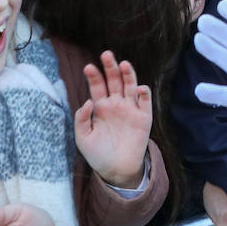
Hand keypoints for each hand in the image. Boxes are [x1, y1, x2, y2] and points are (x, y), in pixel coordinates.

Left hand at [74, 51, 152, 188]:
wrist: (117, 171)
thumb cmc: (98, 154)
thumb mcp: (83, 138)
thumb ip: (82, 119)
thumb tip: (88, 101)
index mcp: (100, 107)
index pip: (97, 86)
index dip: (93, 76)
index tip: (88, 67)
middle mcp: (116, 104)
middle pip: (114, 80)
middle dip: (110, 67)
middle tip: (106, 54)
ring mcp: (131, 109)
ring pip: (130, 85)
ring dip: (128, 74)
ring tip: (123, 64)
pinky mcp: (144, 117)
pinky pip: (145, 101)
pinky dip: (143, 93)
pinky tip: (138, 88)